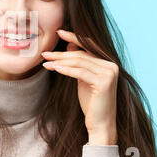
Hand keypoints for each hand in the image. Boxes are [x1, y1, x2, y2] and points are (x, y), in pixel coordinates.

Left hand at [41, 29, 118, 144]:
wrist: (100, 125)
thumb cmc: (91, 103)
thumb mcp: (83, 79)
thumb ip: (80, 63)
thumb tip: (71, 45)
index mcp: (108, 63)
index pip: (89, 46)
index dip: (74, 37)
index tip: (59, 31)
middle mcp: (111, 66)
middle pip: (81, 54)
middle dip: (61, 53)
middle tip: (45, 53)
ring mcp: (109, 74)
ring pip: (79, 62)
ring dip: (60, 61)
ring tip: (45, 61)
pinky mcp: (104, 82)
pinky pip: (79, 72)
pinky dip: (65, 69)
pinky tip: (53, 68)